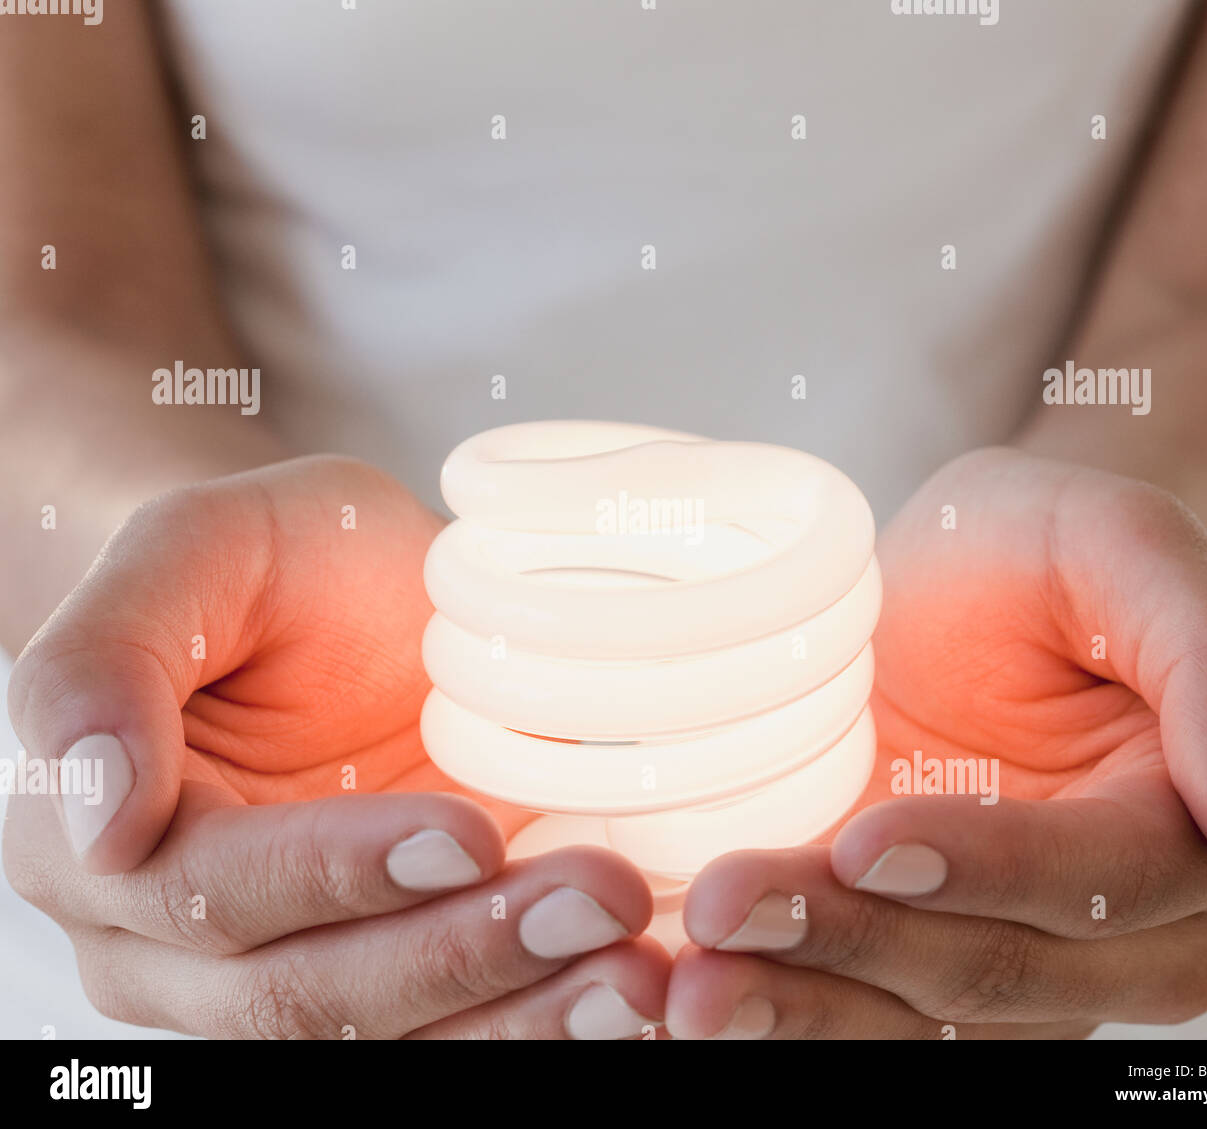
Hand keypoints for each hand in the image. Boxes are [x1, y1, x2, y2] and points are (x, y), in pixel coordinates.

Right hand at [4, 456, 666, 1037]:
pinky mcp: (395, 979)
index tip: (462, 834)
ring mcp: (293, 973)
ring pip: (391, 1039)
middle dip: (459, 954)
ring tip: (634, 975)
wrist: (342, 595)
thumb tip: (95, 817)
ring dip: (518, 1017)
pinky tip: (633, 991)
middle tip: (592, 902)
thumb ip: (106, 661)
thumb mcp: (192, 551)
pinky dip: (541, 1023)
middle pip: (306, 991)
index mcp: (103, 844)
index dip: (338, 871)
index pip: (211, 888)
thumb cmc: (272, 564)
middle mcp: (180, 947)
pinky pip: (455, 1033)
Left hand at [666, 447, 1206, 1038]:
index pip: (1109, 879)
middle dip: (860, 946)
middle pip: (1003, 973)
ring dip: (802, 1008)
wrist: (961, 588)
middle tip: (724, 907)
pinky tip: (684, 994)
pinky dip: (780, 1013)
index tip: (868, 839)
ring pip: (923, 1021)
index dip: (993, 867)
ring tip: (689, 985)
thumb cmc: (1041, 552)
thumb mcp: (1122, 544)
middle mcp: (1121, 928)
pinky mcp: (916, 960)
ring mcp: (1014, 956)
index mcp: (1190, 828)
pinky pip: (860, 1018)